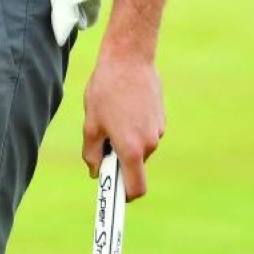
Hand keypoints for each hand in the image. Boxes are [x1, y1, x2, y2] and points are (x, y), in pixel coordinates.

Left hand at [82, 47, 165, 200]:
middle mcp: (150, 144)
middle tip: (102, 137)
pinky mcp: (161, 117)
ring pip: (140, 146)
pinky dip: (135, 126)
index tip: (113, 192)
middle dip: (119, 158)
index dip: (125, 195)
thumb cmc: (106, 90)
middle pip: (135, 165)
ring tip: (112, 113)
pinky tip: (124, 104)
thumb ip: (91, 152)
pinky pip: (146, 131)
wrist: (129, 58)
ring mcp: (158, 130)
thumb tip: (94, 171)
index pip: (136, 189)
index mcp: (132, 149)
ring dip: (127, 139)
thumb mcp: (91, 123)